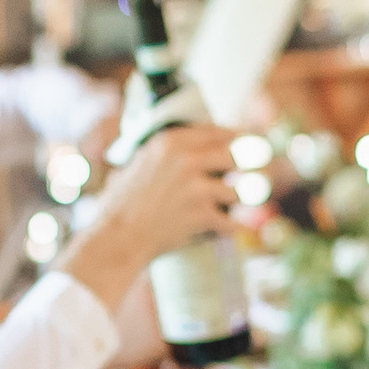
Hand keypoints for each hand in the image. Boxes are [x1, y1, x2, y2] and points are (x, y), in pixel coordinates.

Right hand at [60, 125, 237, 311]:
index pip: (217, 132)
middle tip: (250, 176)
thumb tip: (183, 147)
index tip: (247, 144)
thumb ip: (162, 152)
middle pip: (236, 156)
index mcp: (171, 141)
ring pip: (238, 191)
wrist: (118, 236)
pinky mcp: (202, 213)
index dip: (237, 139)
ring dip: (238, 202)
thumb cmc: (121, 204)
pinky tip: (232, 230)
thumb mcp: (137, 163)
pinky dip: (232, 229)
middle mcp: (186, 159)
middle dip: (245, 168)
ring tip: (232, 208)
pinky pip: (232, 222)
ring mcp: (197, 186)